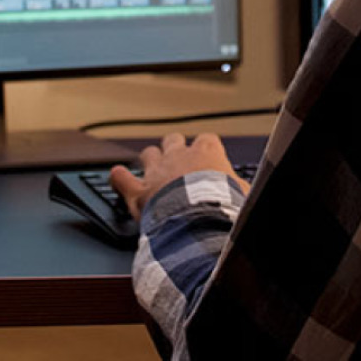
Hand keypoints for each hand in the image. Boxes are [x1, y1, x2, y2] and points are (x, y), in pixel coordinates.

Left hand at [109, 133, 249, 220]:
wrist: (198, 221)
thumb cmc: (222, 206)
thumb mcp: (242, 193)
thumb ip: (236, 186)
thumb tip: (242, 192)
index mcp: (206, 153)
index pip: (207, 140)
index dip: (207, 149)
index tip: (210, 159)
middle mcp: (179, 156)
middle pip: (173, 140)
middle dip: (175, 148)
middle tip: (178, 163)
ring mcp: (156, 171)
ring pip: (149, 153)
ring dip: (150, 161)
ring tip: (153, 171)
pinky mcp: (139, 191)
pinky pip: (122, 178)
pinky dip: (119, 178)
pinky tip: (118, 177)